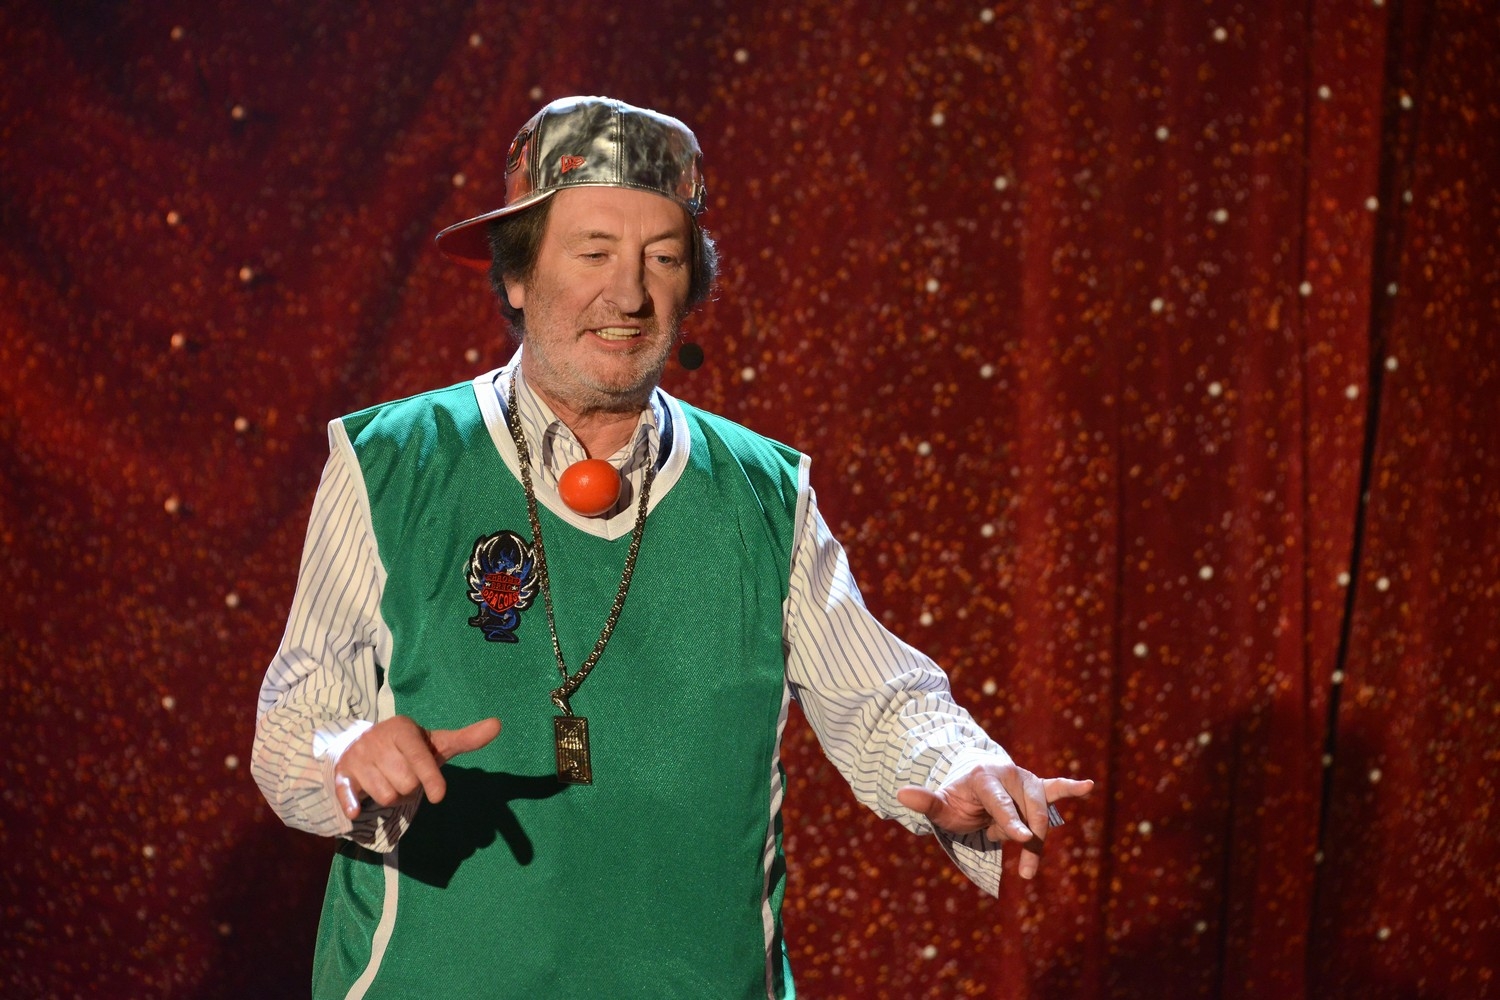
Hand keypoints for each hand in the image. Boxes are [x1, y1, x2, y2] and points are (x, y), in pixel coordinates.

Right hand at [334, 716, 501, 819]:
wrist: (362, 744)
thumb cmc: (408, 748)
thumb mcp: (436, 742)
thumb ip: (466, 738)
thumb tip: (498, 725)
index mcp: (402, 729)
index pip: (420, 759)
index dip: (431, 779)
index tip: (439, 796)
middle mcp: (377, 740)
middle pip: (406, 784)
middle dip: (411, 787)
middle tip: (407, 776)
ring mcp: (358, 758)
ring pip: (386, 796)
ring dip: (393, 797)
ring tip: (391, 781)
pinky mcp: (342, 776)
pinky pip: (349, 797)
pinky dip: (354, 805)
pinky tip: (356, 810)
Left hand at [897, 762, 1093, 879]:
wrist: (971, 784)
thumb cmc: (956, 799)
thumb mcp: (941, 804)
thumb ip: (926, 802)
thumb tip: (902, 793)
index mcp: (985, 776)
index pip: (1001, 803)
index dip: (1010, 822)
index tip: (1022, 840)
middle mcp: (1009, 773)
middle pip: (1027, 811)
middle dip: (1021, 835)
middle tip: (1011, 859)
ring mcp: (1026, 779)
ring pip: (1041, 813)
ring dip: (1031, 835)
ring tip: (1023, 864)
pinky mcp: (1038, 787)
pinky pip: (1056, 788)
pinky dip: (1071, 788)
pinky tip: (1087, 785)